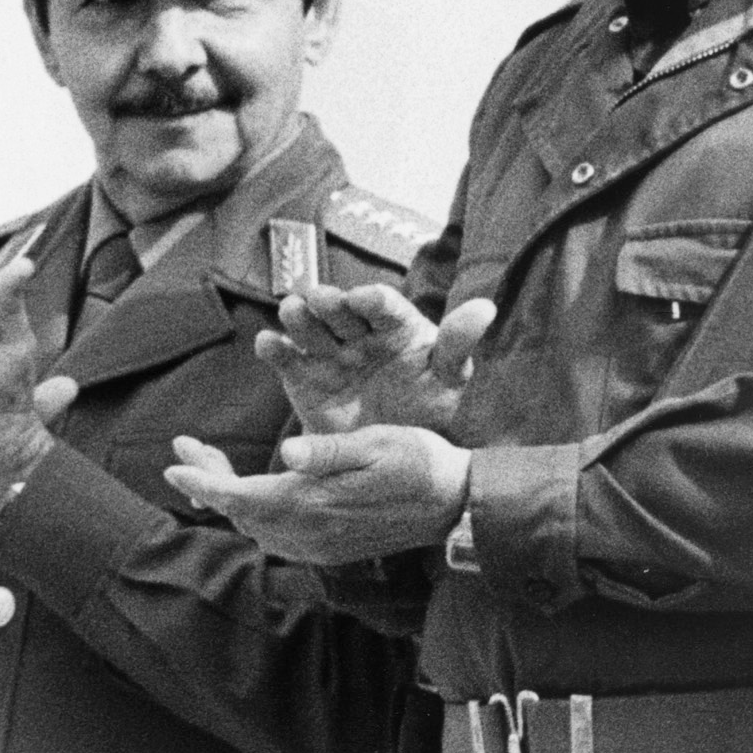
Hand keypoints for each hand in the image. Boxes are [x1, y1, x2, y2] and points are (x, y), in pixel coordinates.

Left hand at [162, 426, 469, 564]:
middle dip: (209, 482)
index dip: (204, 480)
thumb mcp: (379, 442)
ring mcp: (319, 545)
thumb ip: (329, 451)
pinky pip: (276, 536)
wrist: (456, 504)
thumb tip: (286, 454)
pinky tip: (255, 493)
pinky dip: (254, 513)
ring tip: (212, 466)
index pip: (241, 495)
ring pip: (255, 526)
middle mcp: (310, 532)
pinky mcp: (329, 548)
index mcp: (316, 502)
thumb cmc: (420, 461)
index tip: (173, 462)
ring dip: (229, 498)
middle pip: (240, 512)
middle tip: (187, 450)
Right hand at [257, 284, 492, 438]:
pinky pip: (286, 359)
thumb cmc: (427, 406)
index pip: (384, 305)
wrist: (394, 453)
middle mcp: (359, 333)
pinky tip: (267, 343)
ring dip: (299, 316)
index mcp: (396, 326)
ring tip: (291, 309)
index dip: (374, 300)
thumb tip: (485, 307)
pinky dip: (274, 349)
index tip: (366, 299)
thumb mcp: (448, 378)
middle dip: (330, 302)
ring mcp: (329, 353)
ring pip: (311, 328)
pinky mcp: (302, 377)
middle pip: (341, 311)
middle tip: (320, 298)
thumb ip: (458, 344)